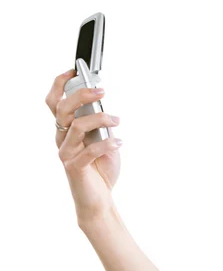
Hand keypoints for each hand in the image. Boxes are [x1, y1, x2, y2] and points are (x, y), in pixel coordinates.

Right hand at [46, 69, 122, 222]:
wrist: (99, 200)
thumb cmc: (101, 169)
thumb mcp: (104, 141)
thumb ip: (101, 125)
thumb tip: (105, 107)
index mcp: (66, 130)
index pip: (55, 102)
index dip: (60, 84)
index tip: (74, 70)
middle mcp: (62, 139)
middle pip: (62, 109)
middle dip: (81, 95)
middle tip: (102, 91)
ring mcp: (66, 153)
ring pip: (77, 126)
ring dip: (101, 119)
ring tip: (117, 121)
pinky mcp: (74, 167)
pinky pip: (89, 150)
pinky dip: (107, 143)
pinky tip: (118, 142)